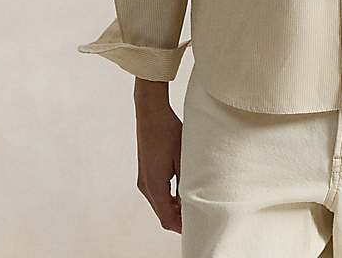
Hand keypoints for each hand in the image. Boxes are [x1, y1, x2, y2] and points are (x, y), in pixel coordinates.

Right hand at [134, 78, 183, 232]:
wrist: (151, 113)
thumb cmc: (167, 131)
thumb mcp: (182, 158)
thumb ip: (186, 183)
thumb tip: (191, 201)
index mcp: (154, 186)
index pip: (167, 219)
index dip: (181, 228)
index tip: (196, 229)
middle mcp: (145, 186)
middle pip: (162, 214)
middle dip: (179, 220)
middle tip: (198, 220)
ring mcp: (143, 180)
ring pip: (159, 204)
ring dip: (174, 209)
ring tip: (193, 207)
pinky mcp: (145, 173)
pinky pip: (157, 194)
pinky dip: (168, 199)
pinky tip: (182, 193)